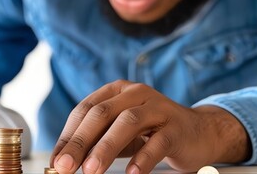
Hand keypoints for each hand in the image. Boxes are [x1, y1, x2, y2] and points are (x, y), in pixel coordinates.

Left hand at [50, 80, 250, 173]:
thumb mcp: (120, 133)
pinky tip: (132, 173)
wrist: (200, 132)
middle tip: (65, 166)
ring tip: (91, 170)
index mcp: (117, 91)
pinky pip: (158, 142)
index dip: (68, 136)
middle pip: (102, 114)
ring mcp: (158, 108)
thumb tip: (64, 160)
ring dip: (106, 148)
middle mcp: (136, 94)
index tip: (56, 160)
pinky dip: (143, 158)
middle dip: (80, 142)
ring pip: (128, 123)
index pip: (85, 110)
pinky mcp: (177, 127)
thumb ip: (96, 140)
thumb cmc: (153, 132)